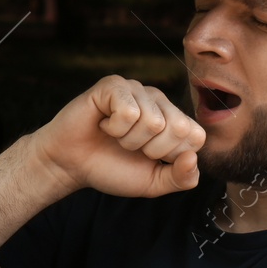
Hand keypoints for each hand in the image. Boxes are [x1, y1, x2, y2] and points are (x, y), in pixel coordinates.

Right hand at [30, 75, 203, 197]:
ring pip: (153, 122)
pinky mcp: (114, 85)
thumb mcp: (152, 183)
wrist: (70, 165)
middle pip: (178, 127)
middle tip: (130, 146)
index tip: (148, 157)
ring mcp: (136, 89)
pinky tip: (103, 124)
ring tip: (115, 135)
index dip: (171, 156)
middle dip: (151, 149)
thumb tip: (192, 158)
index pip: (196, 136)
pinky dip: (114, 128)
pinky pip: (129, 111)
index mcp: (172, 119)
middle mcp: (159, 100)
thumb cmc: (111, 168)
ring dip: (128, 140)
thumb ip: (181, 178)